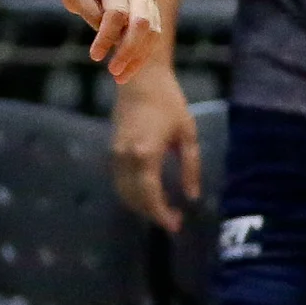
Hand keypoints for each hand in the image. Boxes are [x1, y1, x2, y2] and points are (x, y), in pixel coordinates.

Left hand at [58, 0, 160, 84]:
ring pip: (153, 30)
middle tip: (114, 72)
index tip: (94, 56)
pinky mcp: (151, 3)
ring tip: (121, 76)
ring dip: (139, 56)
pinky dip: (143, 51)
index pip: (116, 13)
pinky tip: (129, 67)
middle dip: (129, 51)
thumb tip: (108, 35)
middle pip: (142, 23)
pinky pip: (154, 32)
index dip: (106, 37)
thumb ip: (89, 12)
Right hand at [110, 63, 200, 231]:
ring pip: (123, 193)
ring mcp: (116, 154)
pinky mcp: (113, 150)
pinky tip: (150, 192)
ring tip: (162, 208)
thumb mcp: (187, 134)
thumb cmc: (169, 102)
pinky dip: (132, 193)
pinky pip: (119, 181)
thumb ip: (190, 168)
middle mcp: (126, 158)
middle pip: (134, 199)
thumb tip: (192, 196)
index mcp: (146, 155)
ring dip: (141, 206)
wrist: (140, 79)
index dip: (162, 215)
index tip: (175, 225)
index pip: (150, 197)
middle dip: (152, 214)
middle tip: (173, 220)